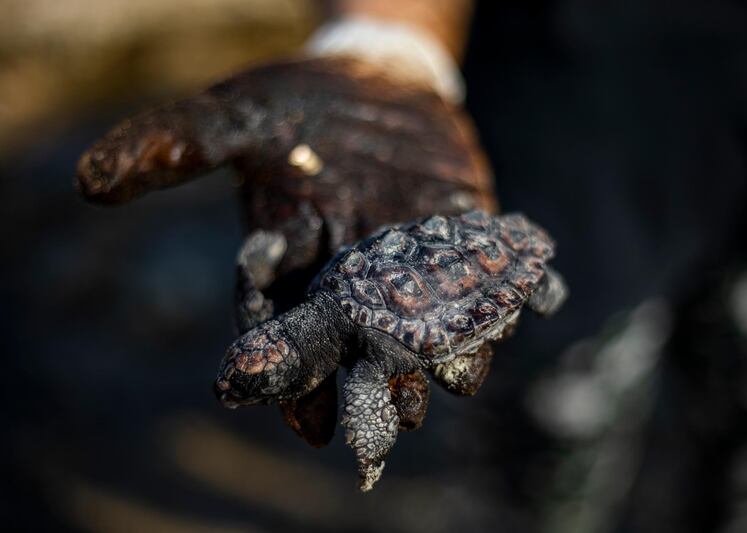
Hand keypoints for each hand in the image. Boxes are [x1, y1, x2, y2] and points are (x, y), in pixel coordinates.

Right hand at [76, 54, 495, 446]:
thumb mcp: (236, 118)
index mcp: (295, 261)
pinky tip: (507, 320)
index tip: (270, 396)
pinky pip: (483, 275)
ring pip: (423, 322)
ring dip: (432, 355)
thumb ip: (173, 146)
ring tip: (441, 387)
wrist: (380, 83)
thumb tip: (88, 181)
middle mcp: (354, 275)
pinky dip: (497, 298)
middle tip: (367, 427)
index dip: (274, 358)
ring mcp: (416, 260)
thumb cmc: (299, 109)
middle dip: (357, 380)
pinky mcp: (467, 235)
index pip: (280, 320)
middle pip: (354, 340)